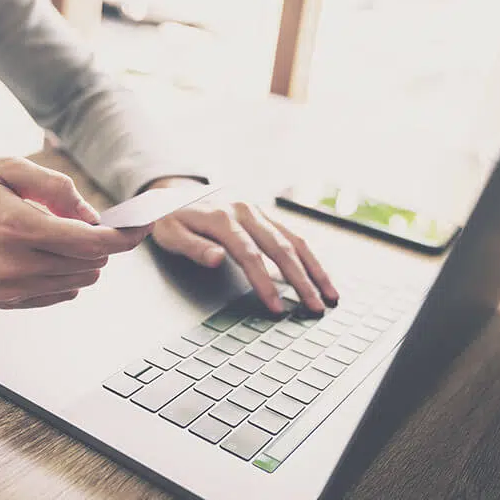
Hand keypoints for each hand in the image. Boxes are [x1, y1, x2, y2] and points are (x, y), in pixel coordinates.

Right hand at [0, 157, 151, 307]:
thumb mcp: (7, 169)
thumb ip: (56, 188)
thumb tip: (92, 216)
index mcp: (17, 227)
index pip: (91, 243)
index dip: (125, 237)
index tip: (143, 228)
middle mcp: (15, 264)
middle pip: (90, 264)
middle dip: (99, 243)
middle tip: (81, 221)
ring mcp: (8, 289)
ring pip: (78, 281)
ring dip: (82, 260)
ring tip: (53, 234)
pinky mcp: (3, 302)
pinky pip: (58, 294)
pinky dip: (64, 275)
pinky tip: (42, 254)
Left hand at [146, 178, 337, 313]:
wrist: (172, 191)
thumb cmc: (169, 219)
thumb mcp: (169, 234)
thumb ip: (193, 247)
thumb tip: (217, 259)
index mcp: (222, 218)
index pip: (250, 255)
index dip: (266, 283)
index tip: (278, 308)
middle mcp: (245, 211)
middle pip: (281, 248)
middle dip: (302, 281)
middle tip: (316, 308)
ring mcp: (257, 212)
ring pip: (294, 240)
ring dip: (314, 269)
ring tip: (330, 295)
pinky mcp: (264, 215)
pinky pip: (292, 235)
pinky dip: (309, 256)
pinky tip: (320, 275)